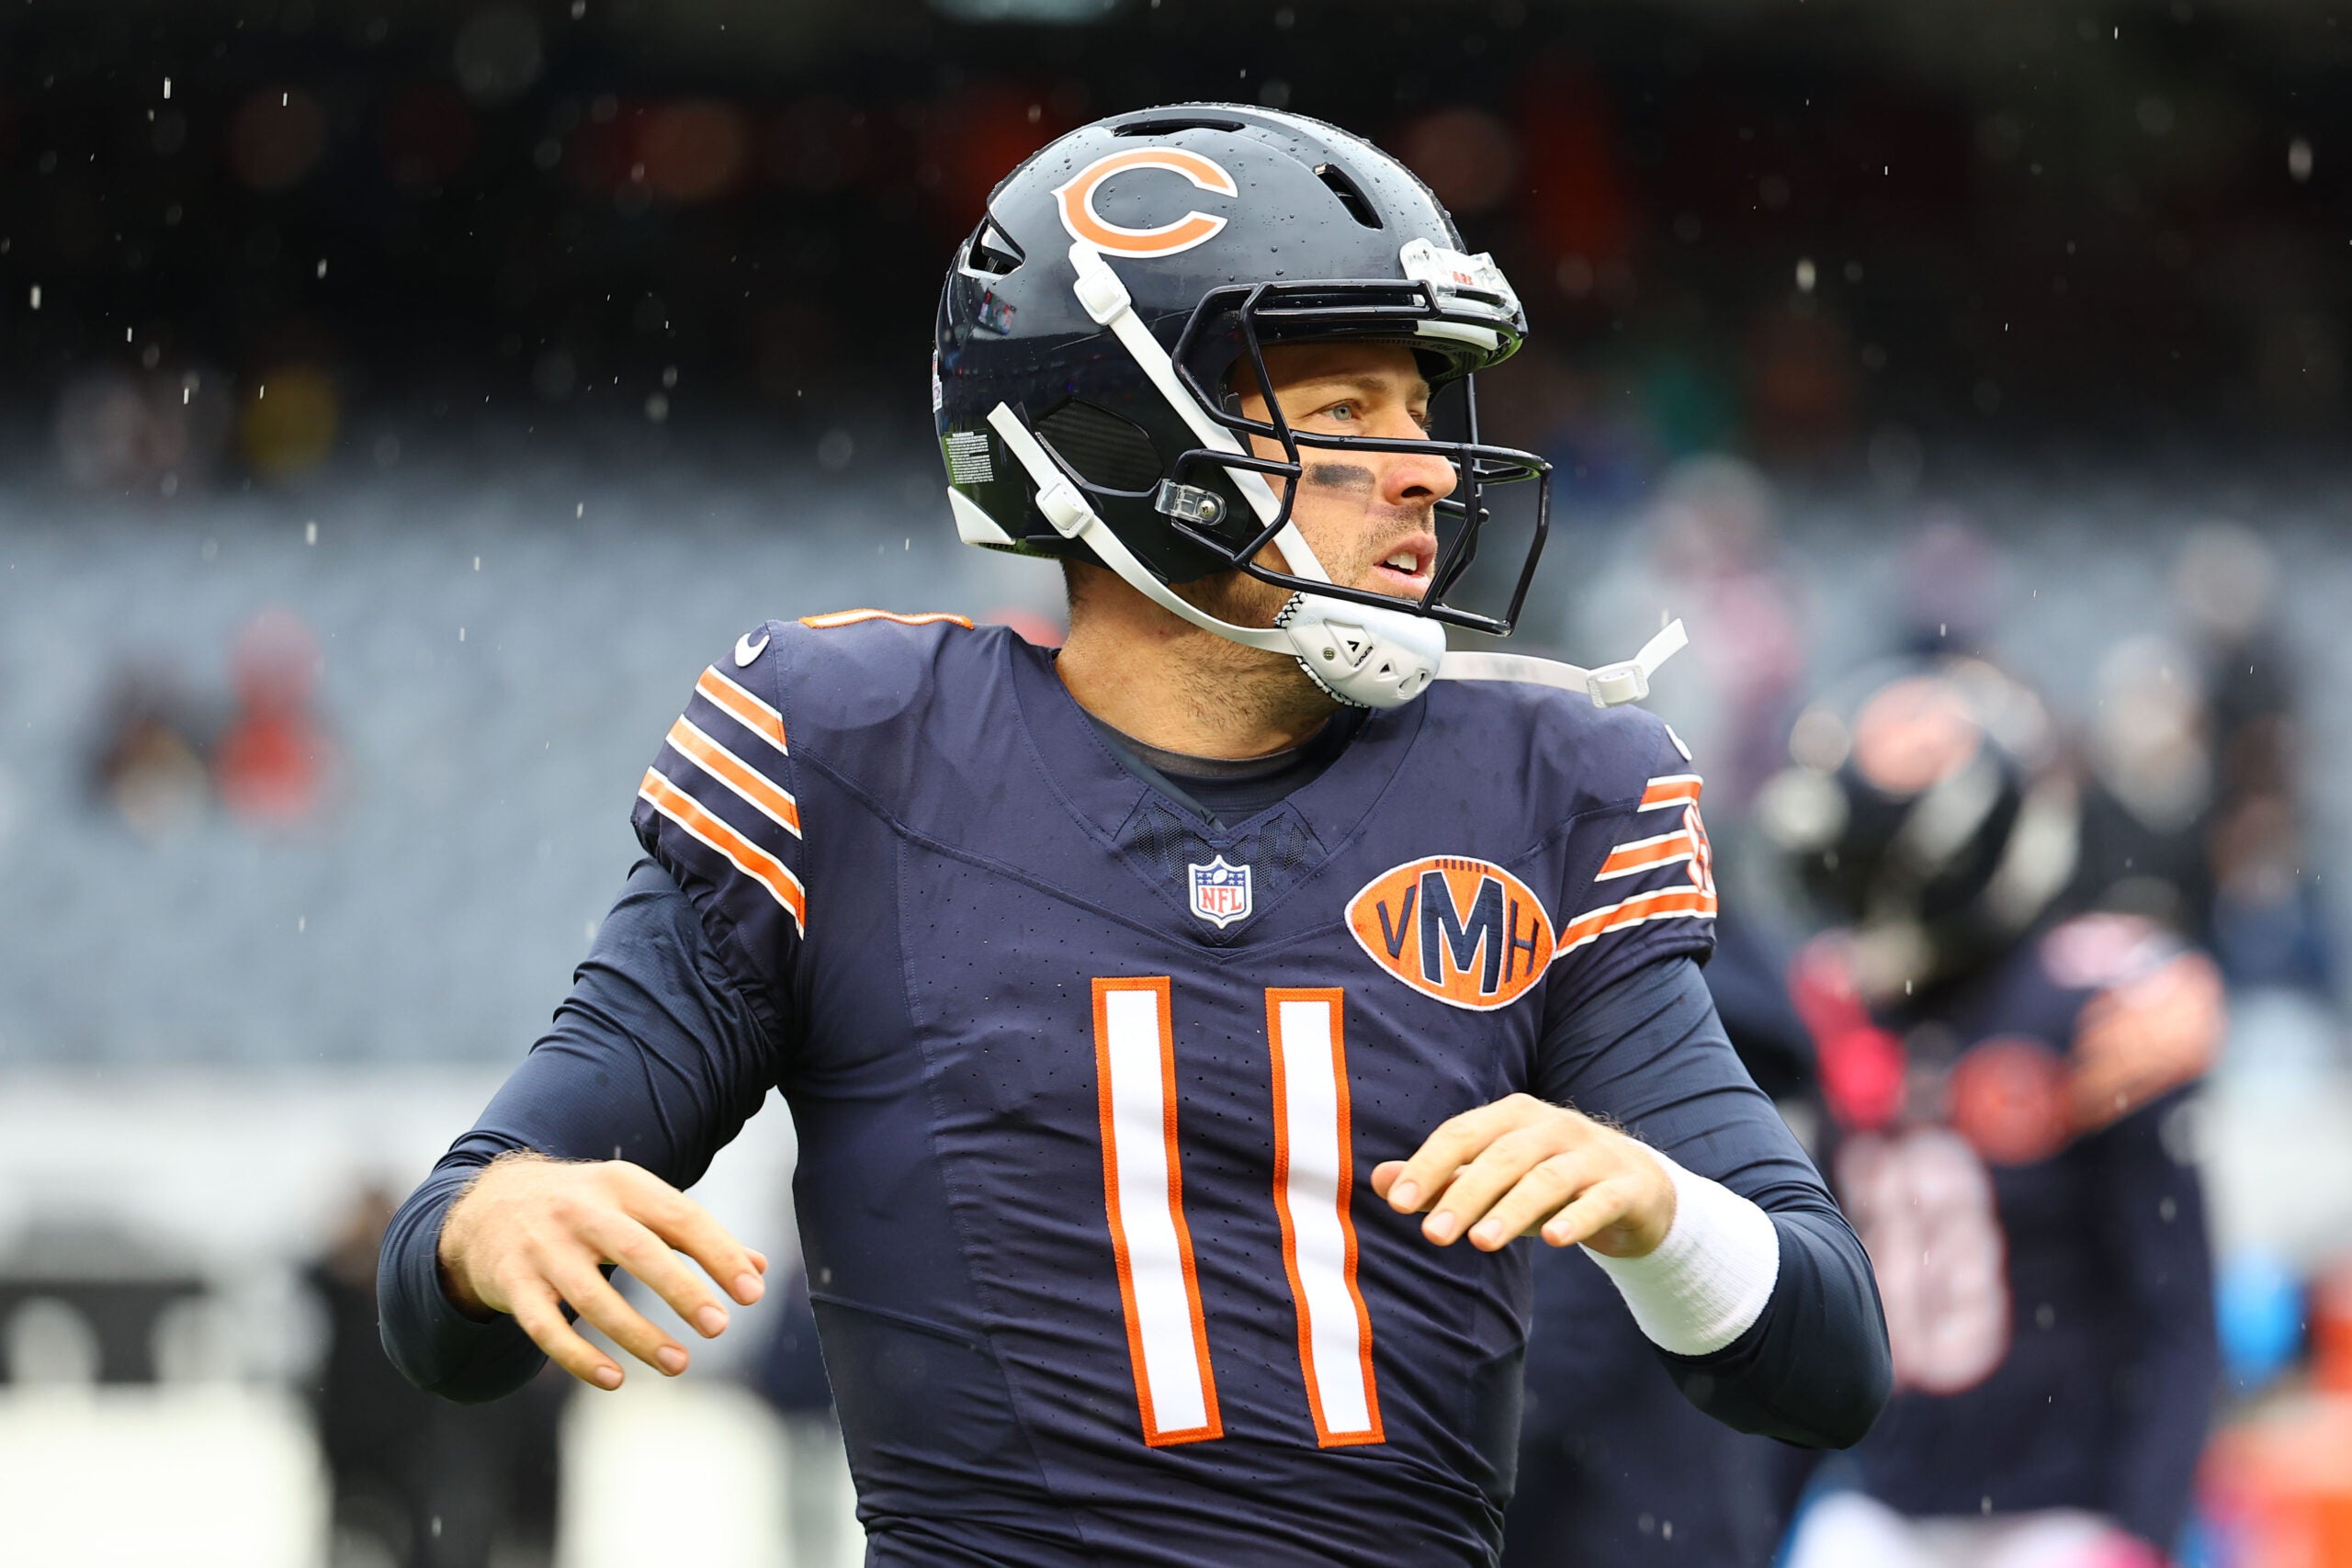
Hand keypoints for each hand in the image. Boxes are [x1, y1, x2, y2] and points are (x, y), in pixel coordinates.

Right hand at [437, 1152, 768, 1390]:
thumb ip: (694, 1234)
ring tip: (679, 1364)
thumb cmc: (586, 1208)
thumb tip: (759, 1269)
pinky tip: (614, 1379)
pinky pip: (546, 1328)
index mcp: (622, 1186)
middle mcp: (581, 1213)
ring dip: (639, 1335)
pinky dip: (579, 1357)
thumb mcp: (636, 1203)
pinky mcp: (514, 1286)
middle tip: (719, 1327)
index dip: (719, 1254)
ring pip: (593, 1299)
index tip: (753, 1292)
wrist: (488, 1205)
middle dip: (682, 1291)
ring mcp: (544, 1250)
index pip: (680, 1218)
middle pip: (638, 1252)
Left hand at [1371, 1094, 1676, 1257]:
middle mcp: (1552, 1127)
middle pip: (1502, 1157)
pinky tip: (1553, 1239)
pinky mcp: (1625, 1187)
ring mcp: (1592, 1154)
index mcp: (1513, 1116)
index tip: (1397, 1203)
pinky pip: (1599, 1200)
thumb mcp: (1495, 1182)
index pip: (1462, 1134)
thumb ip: (1442, 1181)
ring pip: (1547, 1179)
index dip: (1429, 1166)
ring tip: (1481, 1242)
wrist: (1637, 1189)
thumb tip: (1379, 1182)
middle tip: (1432, 1235)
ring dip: (1512, 1209)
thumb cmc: (1548, 1184)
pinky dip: (1576, 1218)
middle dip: (1464, 1194)